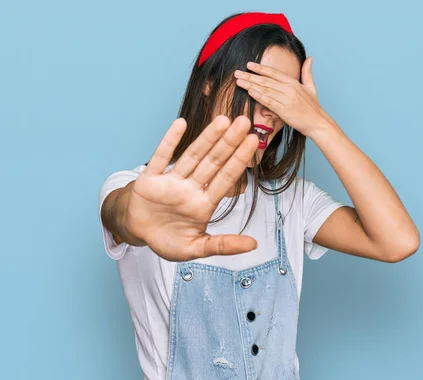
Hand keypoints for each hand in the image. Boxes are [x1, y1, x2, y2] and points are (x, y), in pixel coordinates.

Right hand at [124, 116, 259, 261]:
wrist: (137, 234)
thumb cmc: (169, 240)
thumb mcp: (197, 248)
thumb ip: (224, 245)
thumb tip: (254, 245)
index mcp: (204, 204)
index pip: (226, 179)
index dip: (239, 160)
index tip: (253, 142)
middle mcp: (191, 188)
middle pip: (213, 162)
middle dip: (229, 143)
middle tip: (245, 122)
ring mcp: (171, 181)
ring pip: (192, 156)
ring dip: (206, 138)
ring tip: (223, 120)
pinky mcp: (149, 179)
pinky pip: (160, 158)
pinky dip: (169, 141)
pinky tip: (181, 124)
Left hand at [234, 57, 330, 136]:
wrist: (318, 123)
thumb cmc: (313, 107)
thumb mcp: (311, 87)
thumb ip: (307, 72)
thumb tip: (310, 58)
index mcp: (293, 82)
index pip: (273, 72)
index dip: (260, 68)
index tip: (249, 64)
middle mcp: (289, 89)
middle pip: (266, 80)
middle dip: (250, 76)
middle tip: (237, 73)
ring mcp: (286, 99)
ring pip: (265, 90)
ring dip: (250, 85)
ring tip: (238, 81)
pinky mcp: (284, 110)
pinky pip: (269, 102)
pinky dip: (259, 96)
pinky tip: (250, 92)